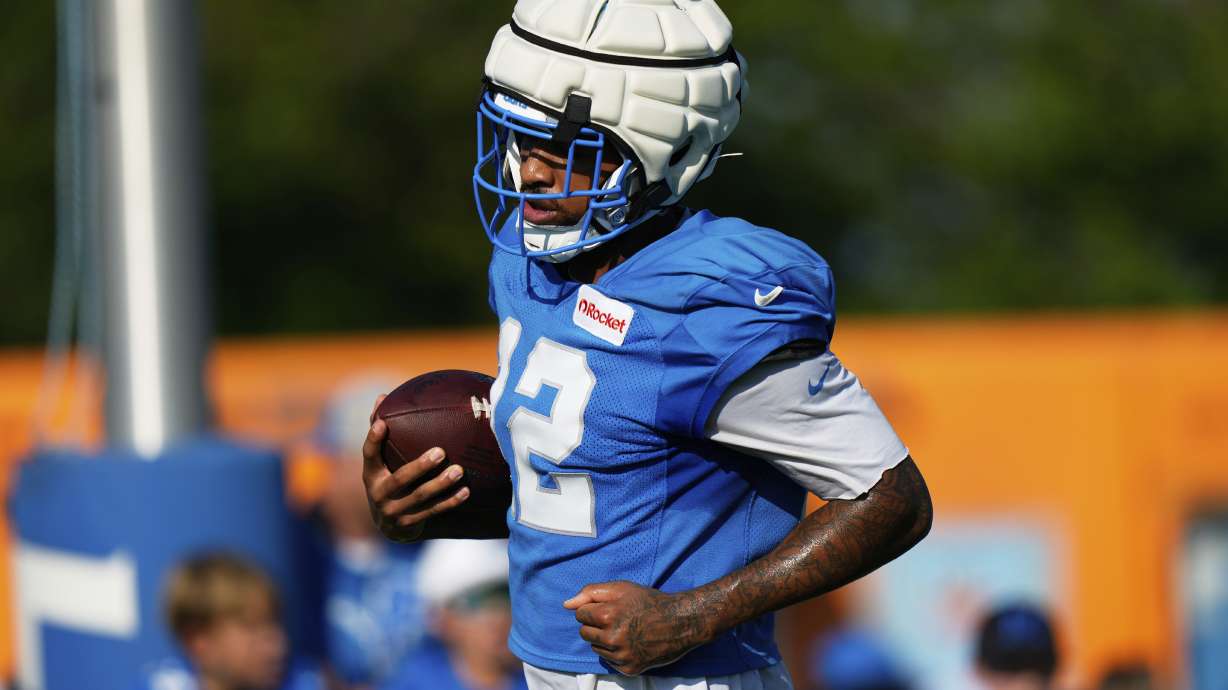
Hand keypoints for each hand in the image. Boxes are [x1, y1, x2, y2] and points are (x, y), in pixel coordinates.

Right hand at [361, 394, 469, 541]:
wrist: (387, 524)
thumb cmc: (387, 478)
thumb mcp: (380, 461)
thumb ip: (381, 432)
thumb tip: (382, 396)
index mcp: (371, 473)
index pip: (368, 454)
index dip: (373, 439)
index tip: (382, 423)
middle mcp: (379, 493)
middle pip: (400, 479)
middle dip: (420, 466)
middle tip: (440, 451)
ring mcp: (394, 511)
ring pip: (420, 497)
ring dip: (441, 484)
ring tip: (459, 470)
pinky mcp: (409, 524)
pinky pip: (433, 512)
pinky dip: (450, 502)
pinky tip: (466, 491)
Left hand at [564, 581, 709, 675]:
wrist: (680, 622)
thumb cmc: (649, 601)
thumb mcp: (621, 588)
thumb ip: (590, 592)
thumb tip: (566, 604)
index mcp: (608, 615)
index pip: (580, 615)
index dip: (593, 609)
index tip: (609, 608)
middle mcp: (613, 638)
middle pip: (584, 634)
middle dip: (595, 625)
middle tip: (616, 619)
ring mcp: (621, 656)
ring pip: (595, 648)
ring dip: (604, 639)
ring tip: (625, 630)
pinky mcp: (629, 669)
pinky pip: (609, 661)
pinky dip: (616, 653)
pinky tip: (631, 643)